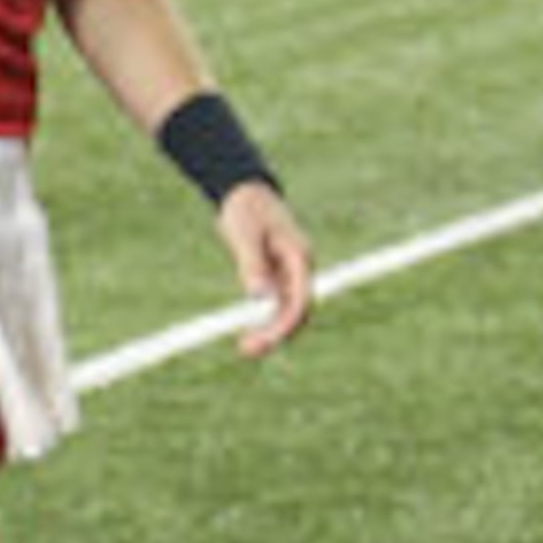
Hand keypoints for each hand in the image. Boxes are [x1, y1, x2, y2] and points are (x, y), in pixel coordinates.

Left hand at [217, 180, 313, 358]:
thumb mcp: (245, 235)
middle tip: (247, 351)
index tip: (265, 340)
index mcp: (299, 256)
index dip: (285, 324)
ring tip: (245, 349)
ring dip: (269, 331)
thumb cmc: (245, 208)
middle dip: (276, 334)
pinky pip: (274, 305)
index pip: (301, 299)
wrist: (242, 191)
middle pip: (296, 310)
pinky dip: (262, 320)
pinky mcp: (275, 275)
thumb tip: (258, 297)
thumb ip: (252, 265)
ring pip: (285, 311)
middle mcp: (299, 268)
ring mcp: (289, 273)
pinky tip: (247, 333)